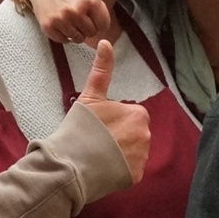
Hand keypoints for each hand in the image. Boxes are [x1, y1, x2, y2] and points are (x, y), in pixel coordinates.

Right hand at [20, 0, 133, 43]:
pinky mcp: (48, 26)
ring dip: (77, 31)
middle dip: (89, 25)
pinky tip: (62, 21)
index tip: (92, 12)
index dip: (99, 19)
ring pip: (78, 38)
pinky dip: (64, 34)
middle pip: (92, 33)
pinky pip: (64, 40)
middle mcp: (76, 10)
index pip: (104, 25)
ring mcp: (61, 19)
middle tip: (80, 14)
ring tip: (71, 17)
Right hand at [74, 40, 150, 183]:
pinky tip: (103, 168)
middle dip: (117, 137)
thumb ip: (102, 70)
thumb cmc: (79, 128)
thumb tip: (106, 41)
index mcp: (139, 114)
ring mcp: (142, 158)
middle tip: (95, 141)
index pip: (128, 116)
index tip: (96, 127)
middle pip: (132, 134)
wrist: (71, 164)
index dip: (111, 121)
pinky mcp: (136, 176)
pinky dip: (119, 170)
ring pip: (132, 152)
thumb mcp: (90, 96)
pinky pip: (130, 170)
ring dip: (119, 153)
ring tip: (98, 155)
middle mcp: (146, 135)